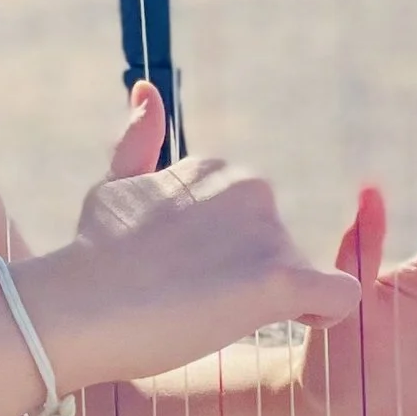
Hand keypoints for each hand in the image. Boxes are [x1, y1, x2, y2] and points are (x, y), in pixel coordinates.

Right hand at [19, 83, 364, 393]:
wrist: (77, 305)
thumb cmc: (90, 255)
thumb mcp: (113, 187)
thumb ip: (138, 143)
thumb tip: (147, 90)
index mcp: (216, 168)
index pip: (245, 223)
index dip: (219, 259)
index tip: (177, 279)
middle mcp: (250, 187)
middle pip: (276, 248)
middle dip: (246, 279)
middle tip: (187, 302)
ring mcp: (265, 232)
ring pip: (300, 277)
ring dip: (268, 304)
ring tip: (204, 317)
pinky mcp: (280, 276)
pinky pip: (339, 298)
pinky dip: (323, 316)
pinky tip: (285, 324)